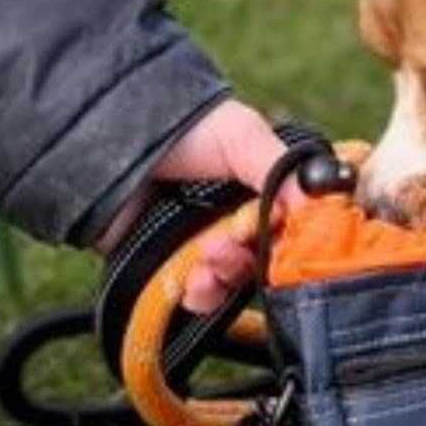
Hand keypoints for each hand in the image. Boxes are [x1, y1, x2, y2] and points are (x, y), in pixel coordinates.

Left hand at [97, 98, 289, 312]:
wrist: (105, 140)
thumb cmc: (183, 128)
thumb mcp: (244, 137)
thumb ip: (284, 173)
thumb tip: (321, 209)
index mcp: (260, 190)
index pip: (292, 227)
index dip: (292, 238)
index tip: (287, 240)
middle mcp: (236, 219)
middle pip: (265, 259)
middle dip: (253, 260)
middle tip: (232, 245)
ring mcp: (201, 245)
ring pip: (234, 281)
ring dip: (226, 277)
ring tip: (207, 261)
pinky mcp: (168, 266)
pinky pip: (197, 297)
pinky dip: (201, 295)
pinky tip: (193, 283)